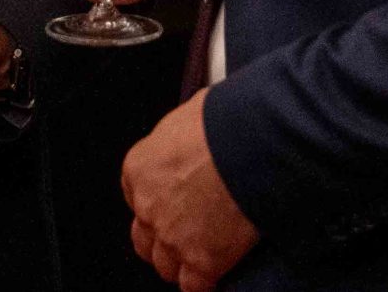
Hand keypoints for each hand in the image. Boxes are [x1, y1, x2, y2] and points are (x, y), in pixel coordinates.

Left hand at [124, 91, 256, 291]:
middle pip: (144, 237)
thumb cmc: (226, 121)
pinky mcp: (202, 260)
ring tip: (202, 257)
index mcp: (140, 169)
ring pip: (165, 266)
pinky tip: (216, 278)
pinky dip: (204, 285)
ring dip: (181, 264)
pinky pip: (194, 286)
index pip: (135, 197)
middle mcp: (149, 206)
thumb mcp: (191, 113)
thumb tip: (198, 127)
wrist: (252, 144)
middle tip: (185, 235)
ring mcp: (173, 237)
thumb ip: (185, 134)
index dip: (157, 204)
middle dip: (162, 239)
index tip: (172, 206)